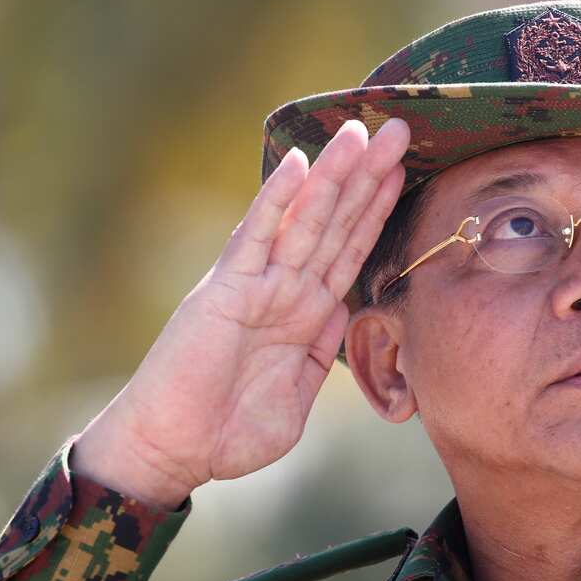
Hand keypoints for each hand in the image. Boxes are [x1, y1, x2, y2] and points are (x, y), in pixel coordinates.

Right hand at [73, 118, 410, 506]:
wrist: (174, 451)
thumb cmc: (228, 432)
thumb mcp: (295, 396)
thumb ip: (320, 354)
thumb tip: (344, 315)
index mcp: (306, 315)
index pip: (350, 251)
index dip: (377, 211)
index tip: (406, 171)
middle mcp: (285, 290)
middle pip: (335, 223)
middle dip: (368, 177)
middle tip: (400, 128)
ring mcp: (256, 285)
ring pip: (304, 220)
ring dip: (335, 176)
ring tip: (362, 133)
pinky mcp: (225, 290)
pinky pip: (256, 237)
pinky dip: (277, 200)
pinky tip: (299, 163)